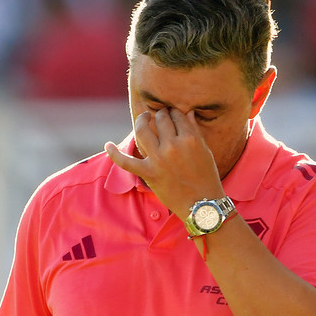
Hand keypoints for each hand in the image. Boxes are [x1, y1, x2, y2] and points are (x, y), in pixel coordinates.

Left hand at [105, 108, 224, 218]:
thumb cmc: (207, 177)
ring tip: (143, 118)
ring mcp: (159, 159)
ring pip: (142, 130)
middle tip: (159, 116)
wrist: (202, 204)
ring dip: (141, 120)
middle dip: (160, 115)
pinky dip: (114, 153)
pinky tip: (108, 145)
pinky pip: (126, 161)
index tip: (172, 114)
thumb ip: (194, 130)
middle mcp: (173, 146)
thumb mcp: (204, 151)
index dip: (173, 112)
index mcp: (190, 139)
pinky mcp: (148, 173)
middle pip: (160, 119)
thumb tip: (186, 112)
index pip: (177, 115)